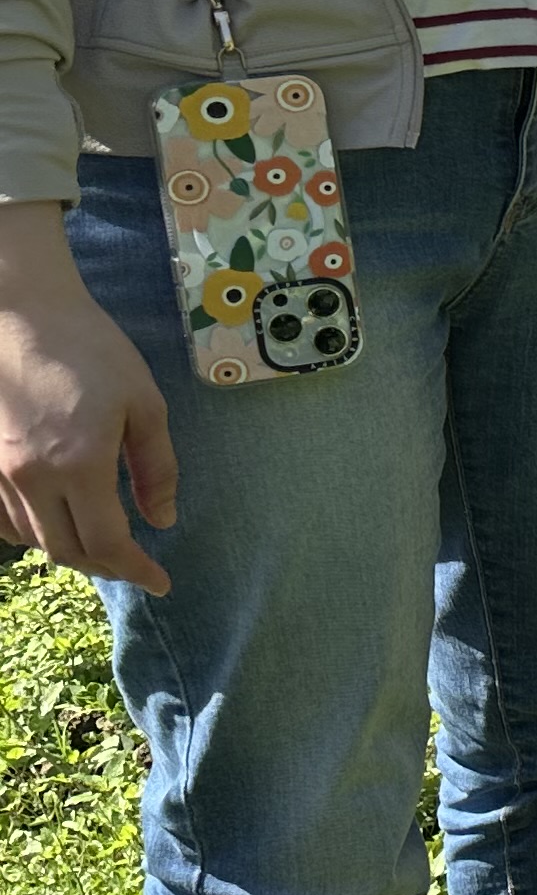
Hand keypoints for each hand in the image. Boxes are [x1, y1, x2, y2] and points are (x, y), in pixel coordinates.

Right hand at [0, 211, 172, 594]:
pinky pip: (2, 519)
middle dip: (106, 566)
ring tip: (102, 545)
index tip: (161, 582)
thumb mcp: (144, 403)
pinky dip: (32, 532)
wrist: (20, 312)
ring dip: (69, 550)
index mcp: (79, 465)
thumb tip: (163, 520)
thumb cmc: (90, 349)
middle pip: (67, 550)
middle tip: (135, 565)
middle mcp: (30, 478)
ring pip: (32, 539)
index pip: (108, 543)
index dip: (136, 570)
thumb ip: (156, 468)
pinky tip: (56, 522)